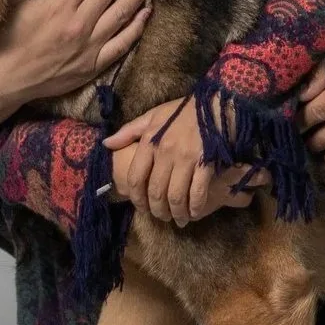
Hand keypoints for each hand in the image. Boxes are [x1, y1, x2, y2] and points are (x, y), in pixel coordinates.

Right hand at [0, 0, 154, 132]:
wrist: (1, 81)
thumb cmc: (4, 37)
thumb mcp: (16, 1)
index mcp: (60, 4)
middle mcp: (80, 23)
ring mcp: (90, 46)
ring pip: (122, 13)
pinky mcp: (93, 66)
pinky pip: (122, 44)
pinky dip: (137, 27)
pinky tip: (147, 11)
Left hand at [104, 97, 264, 225]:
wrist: (218, 104)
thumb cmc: (184, 111)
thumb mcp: (153, 116)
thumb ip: (128, 131)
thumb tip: (106, 144)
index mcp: (150, 141)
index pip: (136, 178)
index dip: (137, 198)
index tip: (141, 207)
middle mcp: (165, 152)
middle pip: (156, 192)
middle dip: (157, 210)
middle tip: (161, 217)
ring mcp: (187, 159)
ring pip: (175, 196)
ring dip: (175, 213)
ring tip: (178, 220)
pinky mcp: (206, 163)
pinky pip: (197, 193)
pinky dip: (194, 208)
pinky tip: (193, 213)